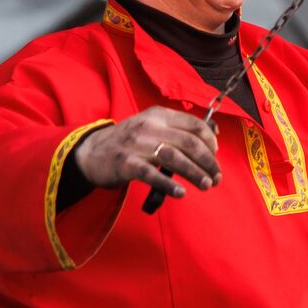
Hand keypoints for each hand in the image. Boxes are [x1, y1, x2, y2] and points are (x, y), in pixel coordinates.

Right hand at [73, 106, 220, 198]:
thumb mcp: (151, 125)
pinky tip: (181, 193)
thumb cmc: (129, 141)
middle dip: (207, 161)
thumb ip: (178, 128)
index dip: (210, 140)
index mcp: (158, 114)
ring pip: (174, 158)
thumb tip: (213, 133)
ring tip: (206, 185)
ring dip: (194, 173)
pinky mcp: (125, 164)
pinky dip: (168, 184)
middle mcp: (149, 126)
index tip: (216, 154)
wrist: (91, 152)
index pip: (193, 124)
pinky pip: (151, 175)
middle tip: (216, 177)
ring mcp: (136, 145)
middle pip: (188, 142)